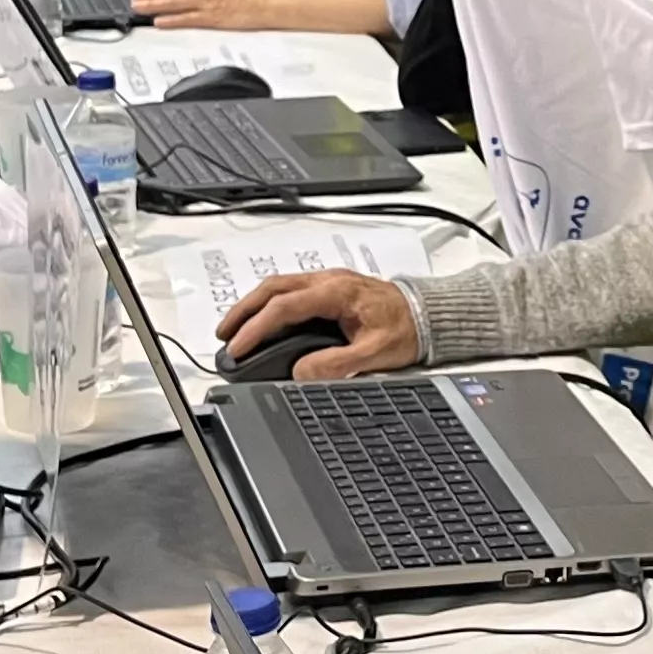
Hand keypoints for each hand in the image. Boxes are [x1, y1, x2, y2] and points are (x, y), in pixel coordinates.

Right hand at [220, 271, 422, 377]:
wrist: (429, 314)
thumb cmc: (408, 329)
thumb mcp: (375, 355)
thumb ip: (337, 364)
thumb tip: (301, 373)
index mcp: (337, 292)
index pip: (284, 306)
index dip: (256, 328)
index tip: (238, 347)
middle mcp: (329, 280)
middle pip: (272, 288)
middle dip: (243, 311)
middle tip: (223, 336)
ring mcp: (328, 282)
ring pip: (278, 286)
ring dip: (253, 306)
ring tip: (234, 330)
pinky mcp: (329, 289)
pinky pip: (289, 291)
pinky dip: (268, 305)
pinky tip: (262, 322)